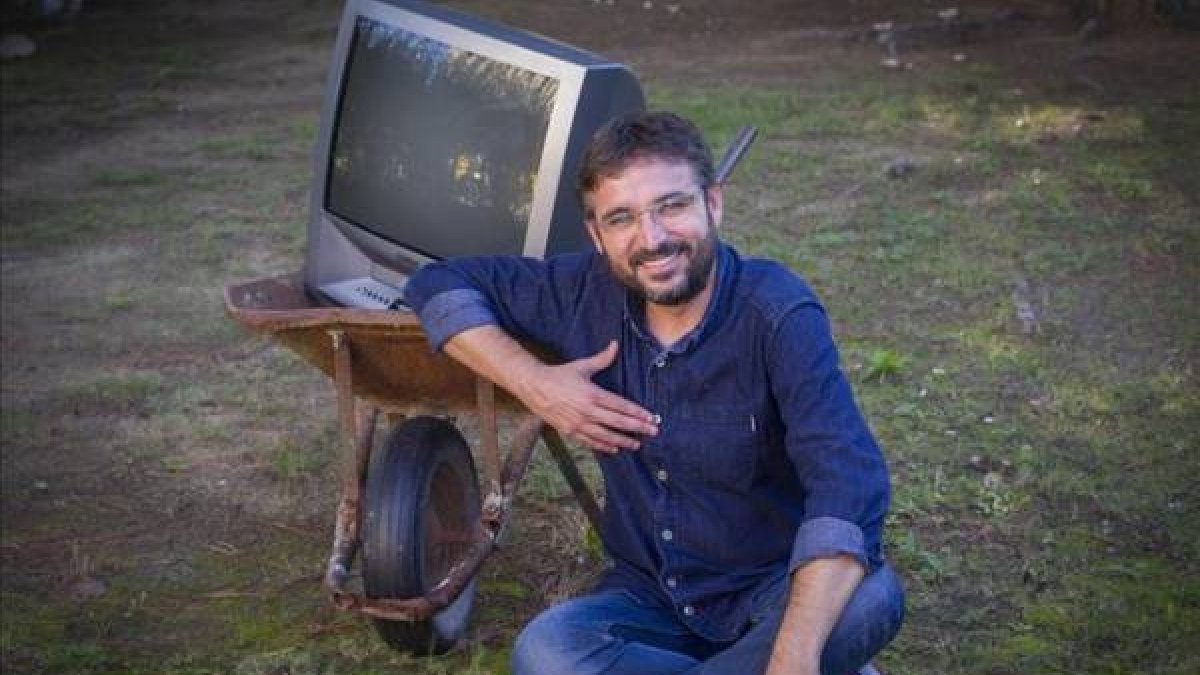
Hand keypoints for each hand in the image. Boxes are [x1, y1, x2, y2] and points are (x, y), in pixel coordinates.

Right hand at [518, 341, 657, 452]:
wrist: (534, 388)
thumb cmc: (559, 375)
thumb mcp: (581, 366)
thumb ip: (602, 359)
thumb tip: (615, 345)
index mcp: (592, 394)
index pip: (621, 406)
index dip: (638, 413)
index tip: (651, 418)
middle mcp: (587, 411)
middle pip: (618, 422)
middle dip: (637, 428)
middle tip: (653, 432)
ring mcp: (578, 423)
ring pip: (606, 436)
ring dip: (623, 441)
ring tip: (637, 445)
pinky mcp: (570, 432)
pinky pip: (590, 442)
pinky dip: (604, 447)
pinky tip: (614, 449)